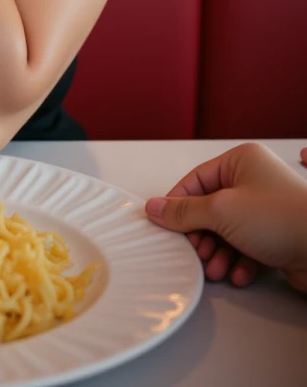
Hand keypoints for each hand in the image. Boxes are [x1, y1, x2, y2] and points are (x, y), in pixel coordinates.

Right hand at [145, 143, 306, 292]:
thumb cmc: (280, 218)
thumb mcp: (221, 210)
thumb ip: (183, 211)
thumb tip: (154, 208)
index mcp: (241, 161)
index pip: (196, 180)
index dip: (178, 204)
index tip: (164, 224)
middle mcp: (254, 181)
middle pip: (210, 208)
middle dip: (201, 236)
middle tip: (195, 252)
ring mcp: (266, 209)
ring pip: (227, 231)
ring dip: (218, 253)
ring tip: (216, 269)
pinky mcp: (276, 235)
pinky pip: (246, 246)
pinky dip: (239, 261)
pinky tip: (238, 273)